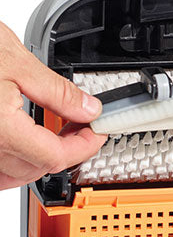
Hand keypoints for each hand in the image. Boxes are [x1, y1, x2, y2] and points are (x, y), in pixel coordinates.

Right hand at [0, 21, 105, 189]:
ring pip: (12, 175)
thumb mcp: (16, 60)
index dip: (85, 146)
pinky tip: (22, 145)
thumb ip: (57, 91)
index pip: (55, 157)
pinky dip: (12, 165)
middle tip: (82, 128)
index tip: (97, 132)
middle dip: (66, 152)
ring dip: (39, 161)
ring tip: (56, 134)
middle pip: (36, 169)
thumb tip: (88, 109)